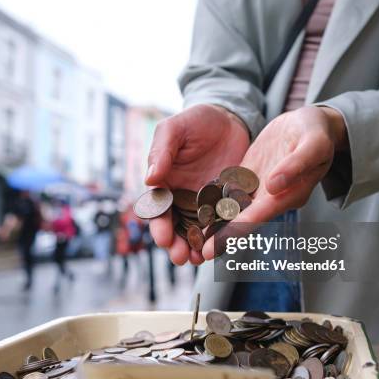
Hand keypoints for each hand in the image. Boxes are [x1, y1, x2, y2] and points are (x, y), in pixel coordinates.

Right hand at [145, 104, 249, 264]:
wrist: (229, 118)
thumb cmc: (195, 121)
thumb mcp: (174, 129)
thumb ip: (161, 151)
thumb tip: (149, 179)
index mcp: (164, 183)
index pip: (158, 209)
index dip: (159, 225)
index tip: (163, 238)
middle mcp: (182, 197)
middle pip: (176, 227)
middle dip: (176, 245)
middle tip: (181, 257)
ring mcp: (205, 202)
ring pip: (198, 230)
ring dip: (197, 247)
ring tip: (199, 260)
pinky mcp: (227, 201)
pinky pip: (223, 222)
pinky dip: (221, 235)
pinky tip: (223, 246)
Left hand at [201, 105, 347, 259]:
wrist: (310, 124)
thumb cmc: (316, 132)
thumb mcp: (313, 144)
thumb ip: (296, 166)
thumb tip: (274, 186)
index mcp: (289, 194)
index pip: (260, 215)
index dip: (239, 230)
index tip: (219, 244)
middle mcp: (272, 197)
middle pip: (244, 219)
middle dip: (224, 237)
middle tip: (201, 254)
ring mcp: (259, 188)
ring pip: (234, 209)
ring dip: (216, 224)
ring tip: (193, 238)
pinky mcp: (249, 177)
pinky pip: (230, 192)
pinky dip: (215, 202)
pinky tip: (197, 210)